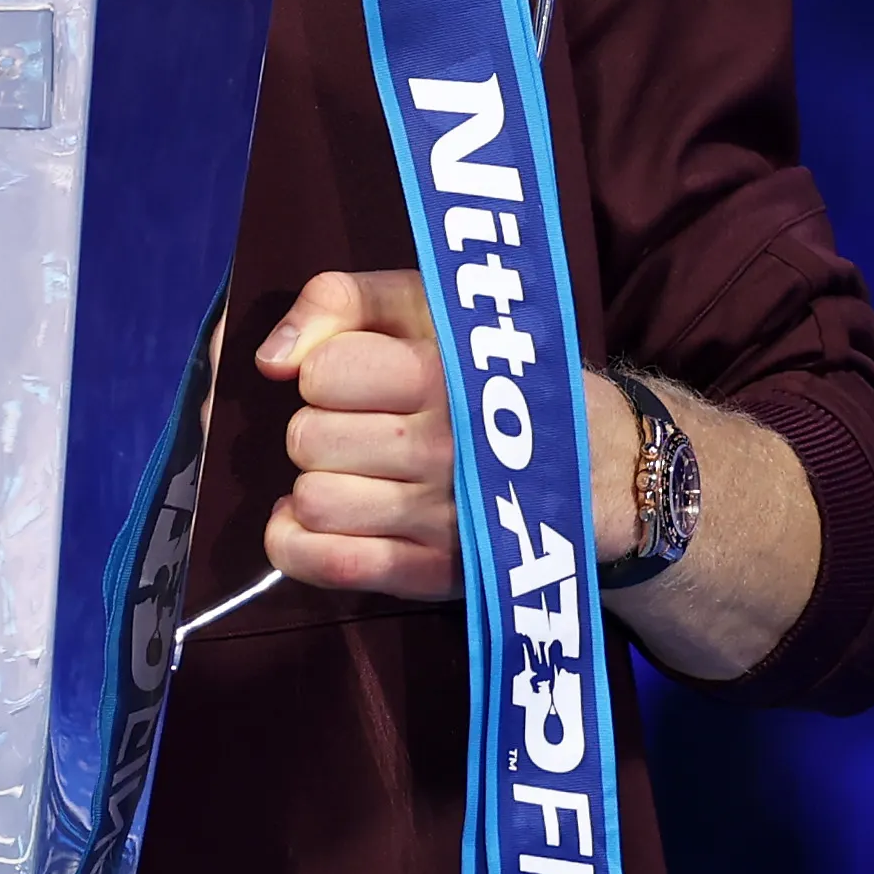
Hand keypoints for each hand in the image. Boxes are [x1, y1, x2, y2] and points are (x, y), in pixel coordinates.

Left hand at [256, 271, 627, 607]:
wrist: (600, 461)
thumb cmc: (491, 372)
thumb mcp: (426, 304)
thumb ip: (340, 300)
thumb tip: (273, 360)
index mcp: (445, 375)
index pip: (323, 372)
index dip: (324, 371)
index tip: (354, 377)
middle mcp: (445, 449)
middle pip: (308, 440)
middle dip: (319, 427)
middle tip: (357, 427)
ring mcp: (441, 518)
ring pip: (314, 502)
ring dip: (317, 484)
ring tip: (351, 472)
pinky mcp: (433, 573)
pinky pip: (328, 564)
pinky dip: (297, 544)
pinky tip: (312, 519)